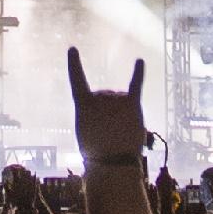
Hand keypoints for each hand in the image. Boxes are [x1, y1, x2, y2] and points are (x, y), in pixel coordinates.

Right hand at [68, 50, 149, 168]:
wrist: (113, 163)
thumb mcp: (85, 131)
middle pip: (106, 98)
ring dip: (122, 114)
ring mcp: (117, 99)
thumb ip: (94, 113)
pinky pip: (136, 84)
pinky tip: (139, 60)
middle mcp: (100, 96)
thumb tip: (111, 105)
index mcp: (83, 104)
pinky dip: (138, 72)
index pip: (77, 81)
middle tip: (108, 135)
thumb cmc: (96, 151)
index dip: (74, 65)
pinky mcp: (133, 104)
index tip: (73, 49)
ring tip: (120, 133)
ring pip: (120, 99)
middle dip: (109, 114)